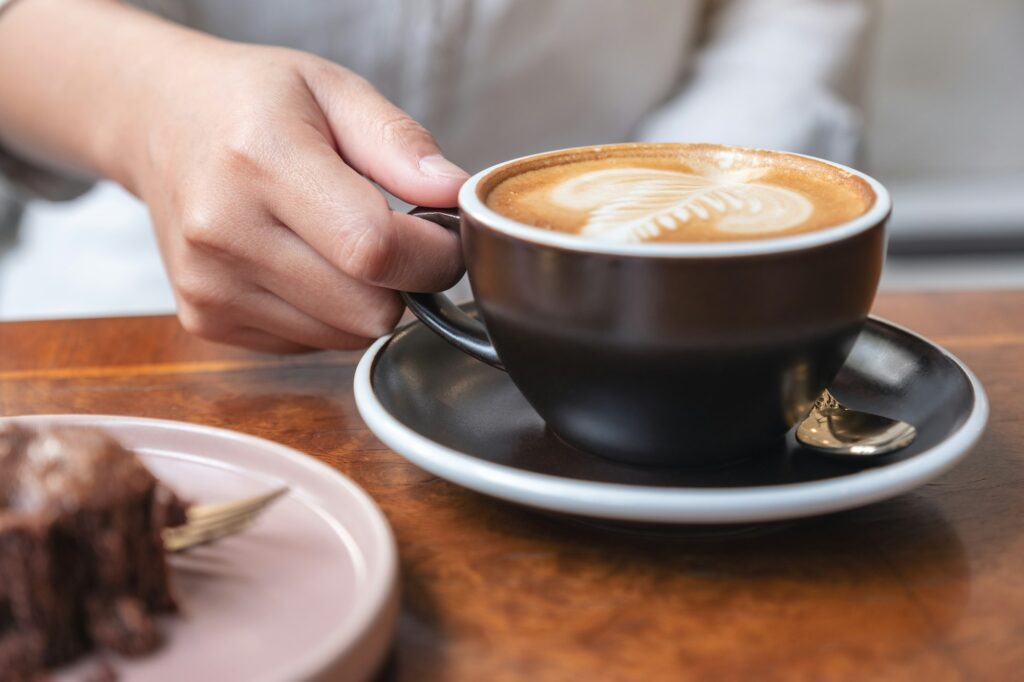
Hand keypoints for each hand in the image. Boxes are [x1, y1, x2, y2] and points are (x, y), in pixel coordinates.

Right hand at [127, 40, 466, 351]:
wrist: (158, 123)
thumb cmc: (251, 102)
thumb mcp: (334, 90)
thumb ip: (400, 144)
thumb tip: (454, 194)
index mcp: (261, 162)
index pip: (373, 249)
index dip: (433, 256)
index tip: (445, 236)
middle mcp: (224, 232)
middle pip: (368, 309)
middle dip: (407, 281)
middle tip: (397, 237)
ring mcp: (210, 286)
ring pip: (345, 337)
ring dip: (367, 300)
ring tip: (339, 242)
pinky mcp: (206, 320)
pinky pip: (310, 344)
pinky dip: (327, 314)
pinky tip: (303, 264)